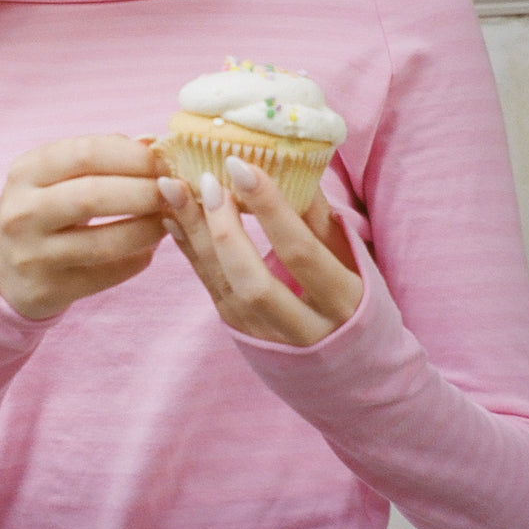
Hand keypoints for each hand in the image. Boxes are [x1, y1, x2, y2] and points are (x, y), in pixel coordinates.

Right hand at [0, 135, 166, 319]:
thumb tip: (153, 142)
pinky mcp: (47, 290)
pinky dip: (137, 259)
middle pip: (94, 196)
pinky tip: (148, 248)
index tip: (162, 160)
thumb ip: (103, 154)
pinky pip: (106, 275)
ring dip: (148, 229)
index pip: (86, 153)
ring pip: (105, 242)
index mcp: (27, 171)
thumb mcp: (57, 173)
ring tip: (167, 220)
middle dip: (144, 192)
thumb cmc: (44, 206)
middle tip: (174, 191)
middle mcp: (23, 212)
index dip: (132, 155)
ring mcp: (32, 255)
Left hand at [157, 157, 362, 346]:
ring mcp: (266, 335)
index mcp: (342, 302)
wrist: (351, 369)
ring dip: (194, 234)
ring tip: (172, 189)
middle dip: (224, 227)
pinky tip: (173, 217)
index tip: (241, 165)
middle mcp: (303, 328)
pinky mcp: (240, 333)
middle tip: (204, 179)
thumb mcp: (352, 259)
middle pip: (253, 280)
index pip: (300, 251)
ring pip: (223, 286)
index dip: (270, 208)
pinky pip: (209, 288)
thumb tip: (288, 159)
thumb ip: (320, 215)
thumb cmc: (356, 299)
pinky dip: (189, 248)